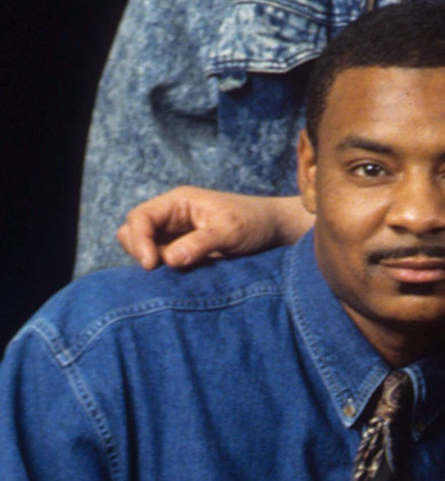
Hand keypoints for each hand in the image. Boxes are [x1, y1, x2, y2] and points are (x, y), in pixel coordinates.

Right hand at [116, 187, 305, 270]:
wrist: (276, 230)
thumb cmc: (255, 222)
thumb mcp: (230, 230)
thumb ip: (200, 243)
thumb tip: (169, 260)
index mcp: (177, 202)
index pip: (139, 217)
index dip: (138, 240)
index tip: (150, 264)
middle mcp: (170, 216)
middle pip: (132, 232)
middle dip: (140, 251)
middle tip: (161, 271)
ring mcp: (174, 234)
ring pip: (144, 248)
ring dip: (152, 262)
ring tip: (176, 272)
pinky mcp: (182, 251)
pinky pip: (161, 261)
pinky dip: (163, 271)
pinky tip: (180, 278)